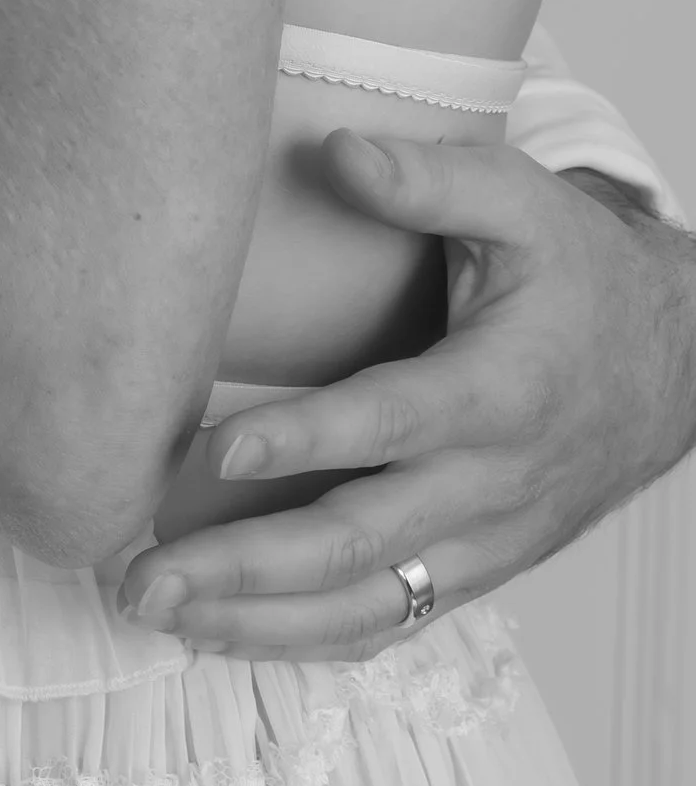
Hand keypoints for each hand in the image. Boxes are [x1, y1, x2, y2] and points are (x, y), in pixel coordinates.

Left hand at [120, 129, 695, 658]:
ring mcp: (484, 542)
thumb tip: (335, 148)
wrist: (673, 366)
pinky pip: (386, 621)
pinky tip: (223, 631)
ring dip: (258, 620)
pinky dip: (304, 637)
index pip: (391, 423)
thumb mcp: (522, 200)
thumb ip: (429, 177)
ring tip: (155, 612)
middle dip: (245, 566)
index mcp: (499, 390)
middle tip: (143, 575)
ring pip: (367, 605)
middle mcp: (490, 484)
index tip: (212, 452)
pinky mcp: (474, 570)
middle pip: (360, 541)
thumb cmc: (581, 276)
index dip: (305, 441)